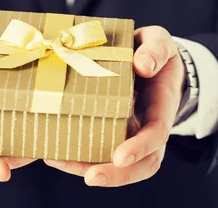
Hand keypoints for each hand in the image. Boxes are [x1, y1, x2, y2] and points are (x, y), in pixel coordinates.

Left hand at [44, 26, 184, 185]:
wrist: (151, 59)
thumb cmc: (154, 51)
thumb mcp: (159, 41)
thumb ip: (156, 50)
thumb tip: (143, 66)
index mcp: (162, 105)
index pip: (157, 133)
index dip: (140, 147)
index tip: (120, 157)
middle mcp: (149, 126)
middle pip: (142, 163)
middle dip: (118, 175)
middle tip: (92, 177)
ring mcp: (132, 132)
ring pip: (119, 165)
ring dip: (91, 168)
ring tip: (60, 162)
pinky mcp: (112, 130)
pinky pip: (99, 150)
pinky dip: (79, 156)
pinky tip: (55, 152)